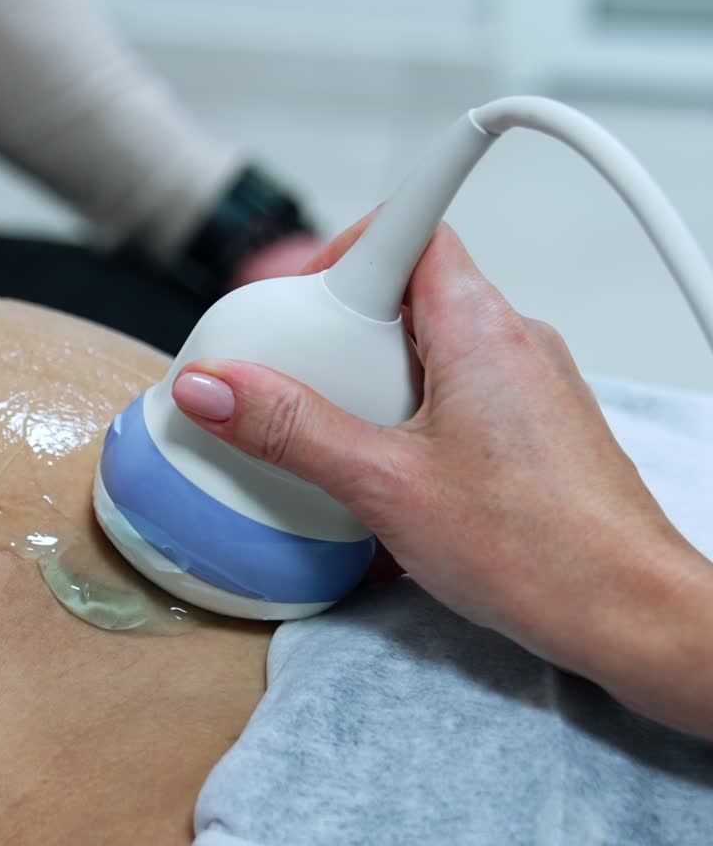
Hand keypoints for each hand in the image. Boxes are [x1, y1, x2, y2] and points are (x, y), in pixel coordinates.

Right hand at [172, 222, 712, 733]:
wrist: (631, 616)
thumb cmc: (539, 551)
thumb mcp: (384, 485)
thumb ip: (292, 429)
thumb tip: (215, 386)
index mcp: (478, 326)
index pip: (410, 229)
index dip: (345, 252)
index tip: (300, 298)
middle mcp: (511, 339)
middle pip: (404, 291)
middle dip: (342, 335)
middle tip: (308, 389)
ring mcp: (526, 382)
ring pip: (428, 346)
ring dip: (373, 383)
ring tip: (349, 445)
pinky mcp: (530, 426)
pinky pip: (454, 390)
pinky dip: (409, 415)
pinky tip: (391, 478)